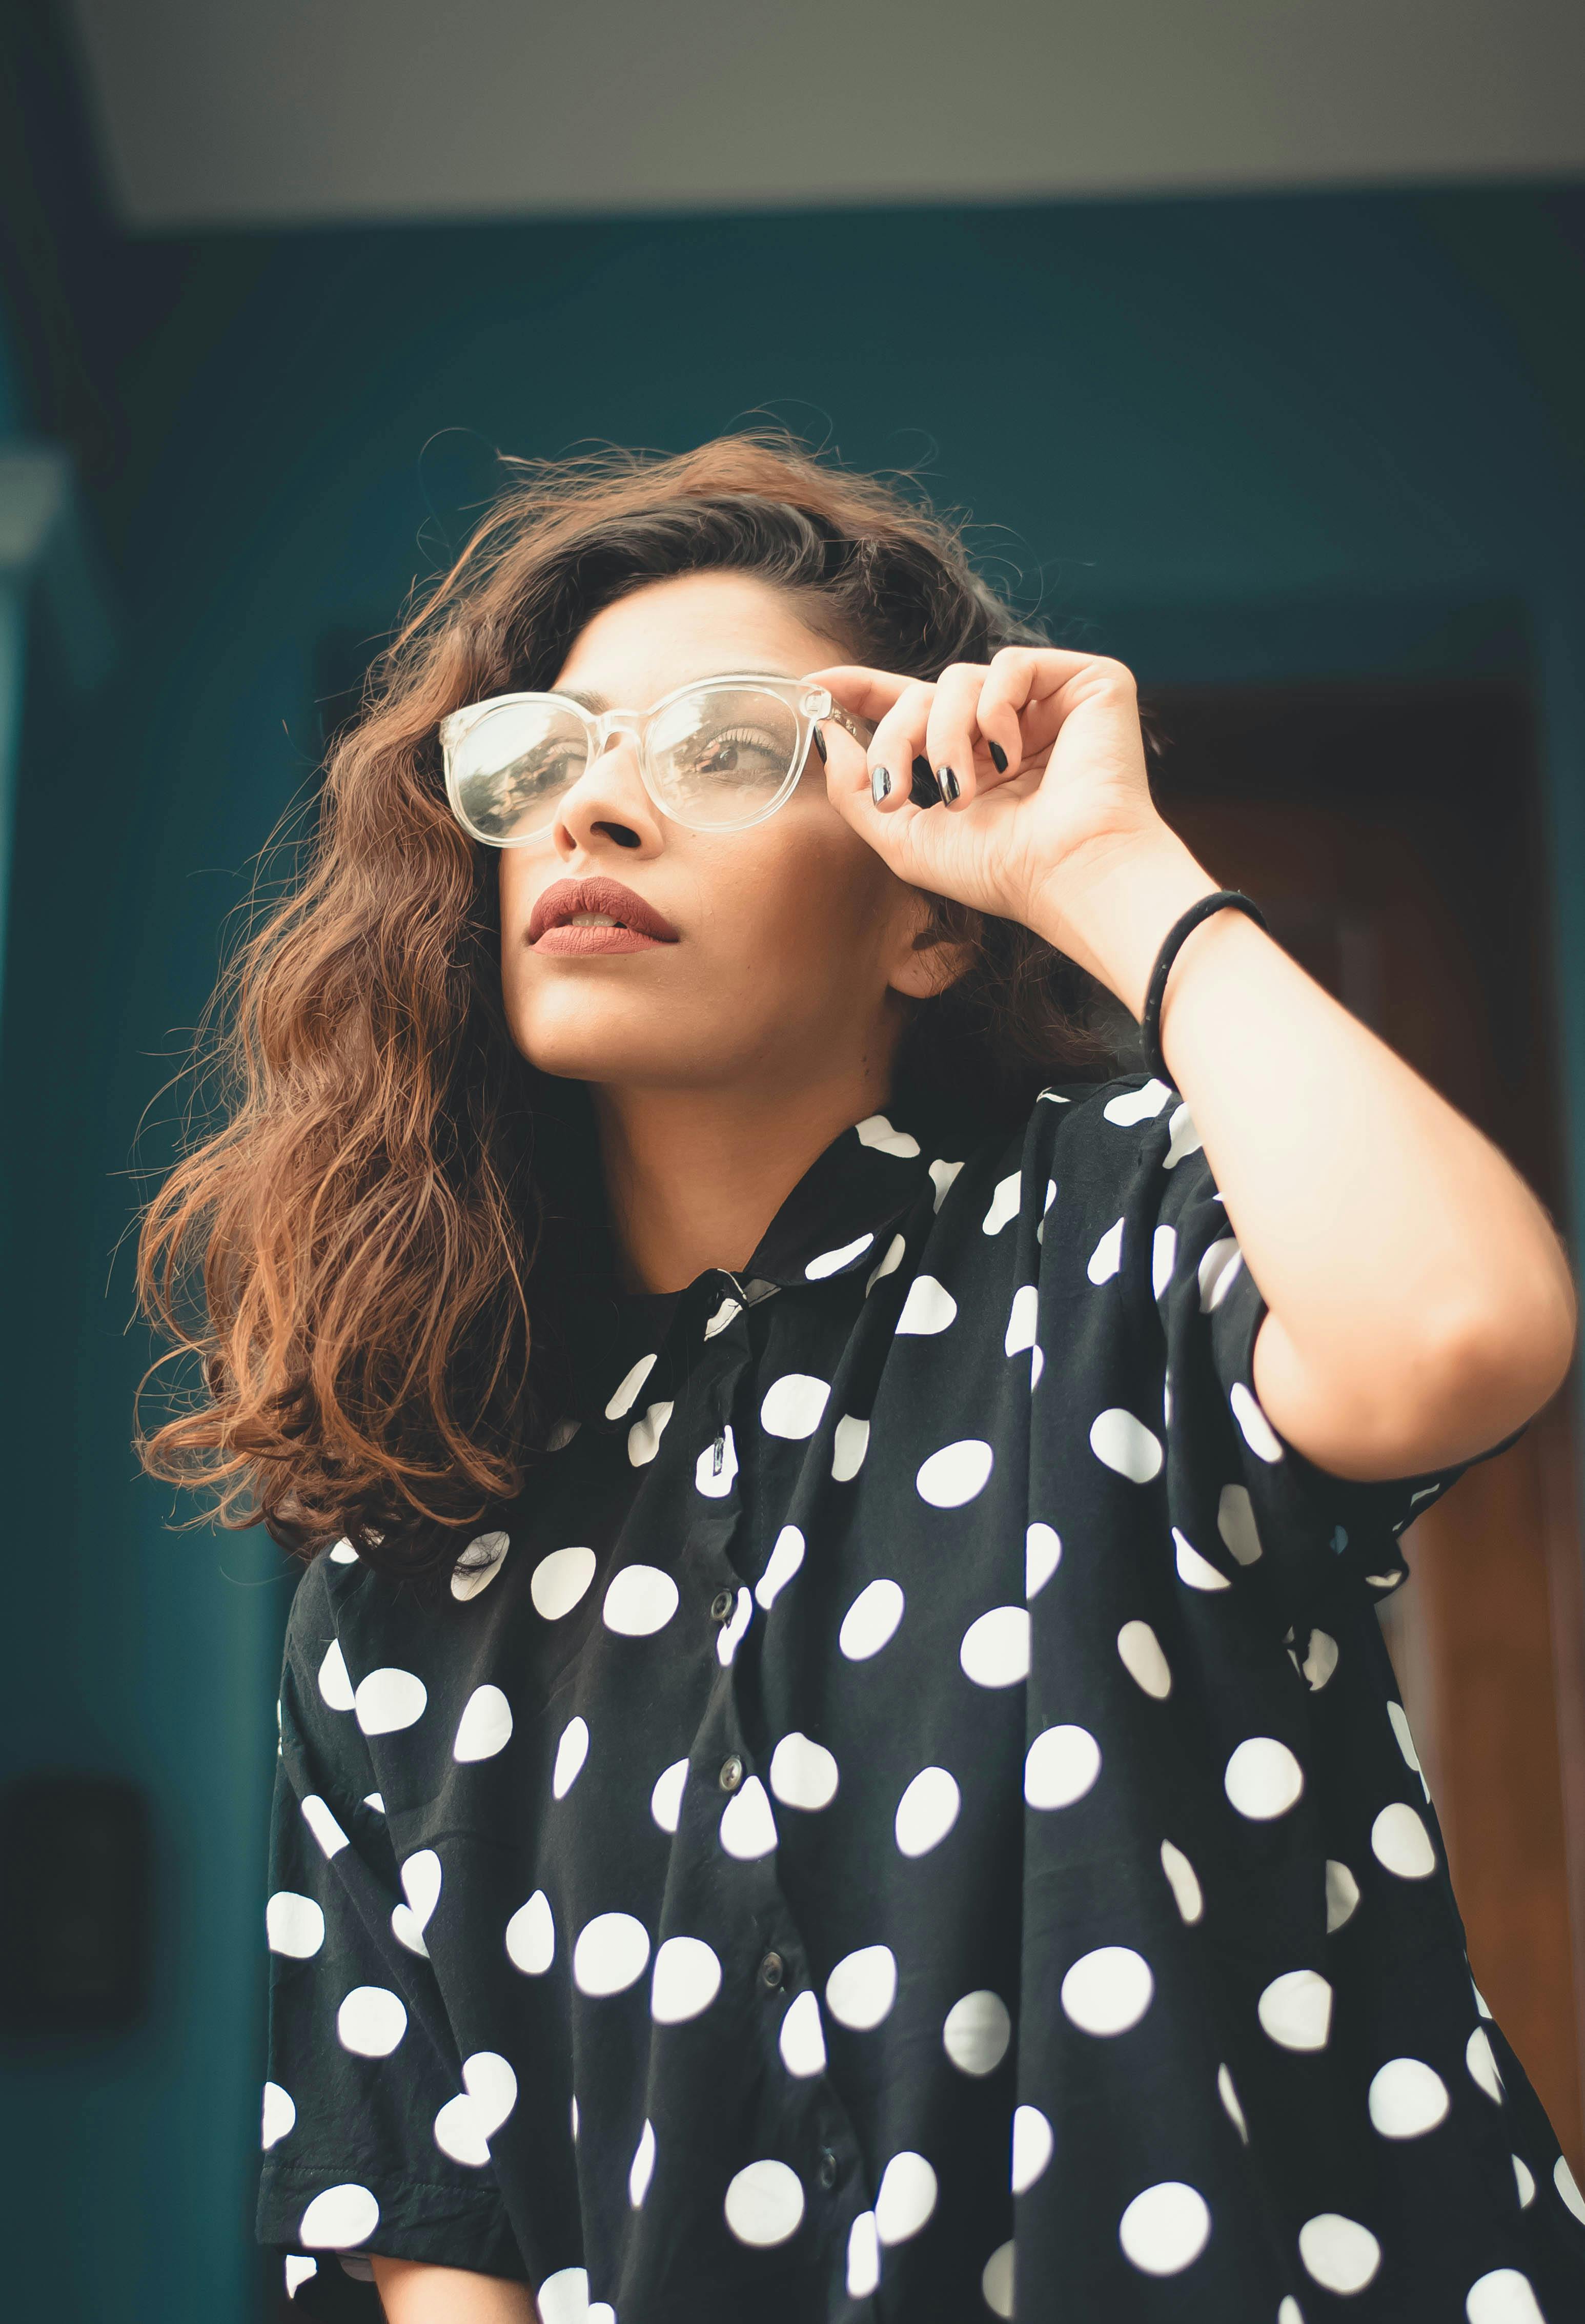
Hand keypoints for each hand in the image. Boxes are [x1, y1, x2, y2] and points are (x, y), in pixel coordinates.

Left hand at [810, 647, 1175, 950]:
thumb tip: (825, 734)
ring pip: (960, 677)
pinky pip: (1011, 664)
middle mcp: (1010, 727)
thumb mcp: (904, 837)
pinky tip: (1011, 755)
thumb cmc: (1000, 870)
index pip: (912, 707)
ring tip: (962, 792)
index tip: (813, 688)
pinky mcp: (1087, 683)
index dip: (862, 691)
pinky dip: (996, 709)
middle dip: (895, 740)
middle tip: (892, 793)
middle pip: (923, 694)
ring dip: (944, 735)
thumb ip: (856, 788)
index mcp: (974, 759)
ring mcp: (1048, 704)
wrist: (1069, 874)